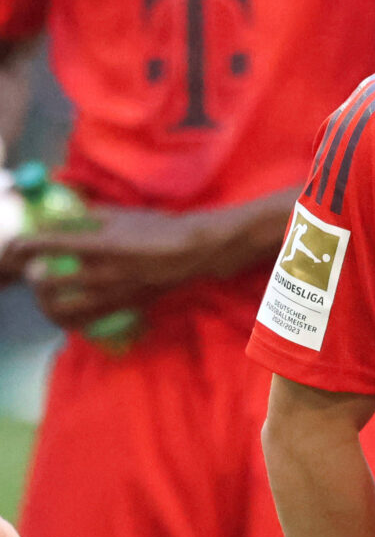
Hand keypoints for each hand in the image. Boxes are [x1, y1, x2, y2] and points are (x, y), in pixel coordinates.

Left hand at [1, 205, 219, 326]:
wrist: (195, 251)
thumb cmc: (159, 227)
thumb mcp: (122, 215)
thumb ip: (87, 217)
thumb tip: (57, 219)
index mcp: (100, 244)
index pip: (48, 245)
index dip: (23, 246)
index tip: (15, 247)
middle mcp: (102, 272)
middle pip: (47, 280)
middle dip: (31, 274)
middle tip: (32, 269)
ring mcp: (111, 294)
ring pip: (61, 306)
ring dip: (44, 300)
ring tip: (45, 292)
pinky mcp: (122, 307)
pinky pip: (84, 321)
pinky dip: (67, 318)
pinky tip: (64, 311)